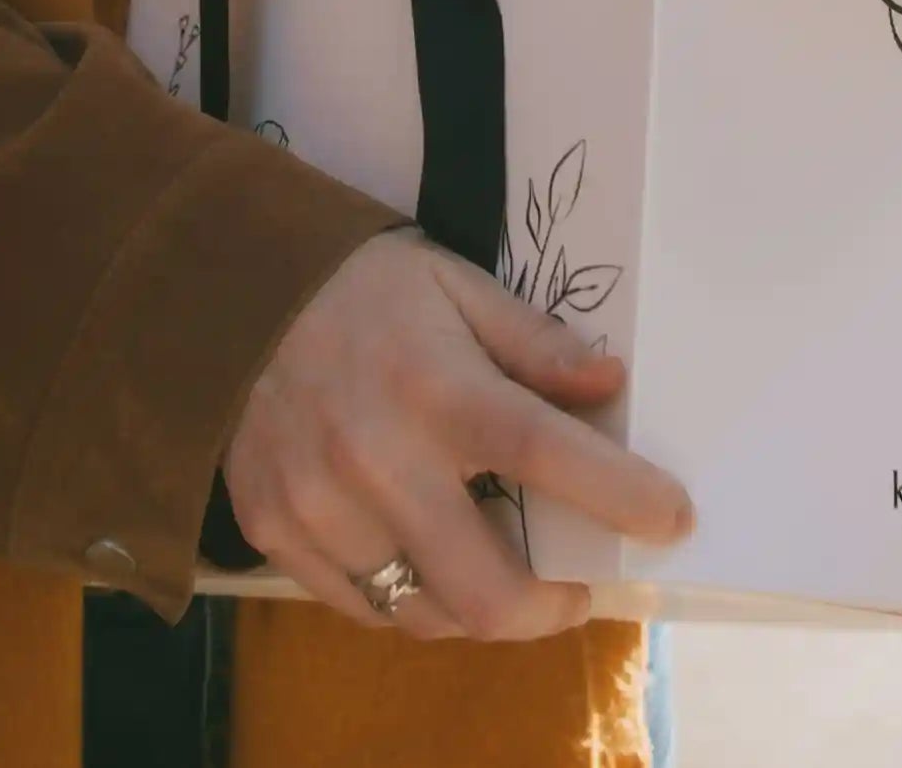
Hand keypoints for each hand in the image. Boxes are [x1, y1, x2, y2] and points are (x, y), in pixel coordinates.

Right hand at [225, 232, 692, 641]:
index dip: (621, 497)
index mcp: (438, 388)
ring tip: (502, 572)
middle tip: (574, 589)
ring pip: (423, 613)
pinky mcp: (274, 532)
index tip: (672, 519)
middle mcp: (378, 459)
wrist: (229, 293)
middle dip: (548, 609)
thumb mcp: (459, 287)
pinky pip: (362, 606)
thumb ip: (536, 343)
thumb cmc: (365, 288)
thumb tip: (611, 382)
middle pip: (485, 588)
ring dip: (478, 608)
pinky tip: (429, 561)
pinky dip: (409, 600)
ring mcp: (318, 507)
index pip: (548, 456)